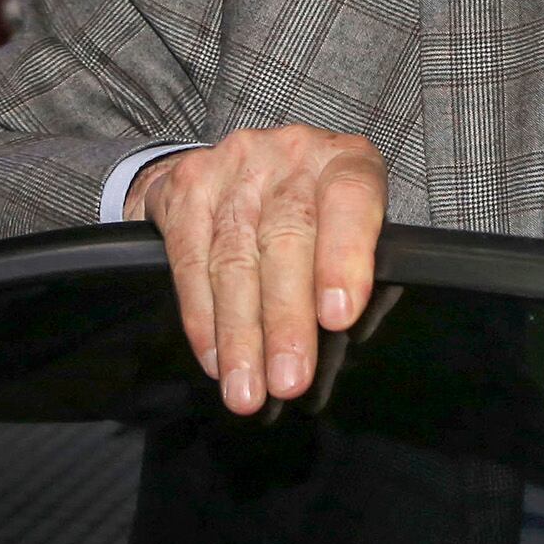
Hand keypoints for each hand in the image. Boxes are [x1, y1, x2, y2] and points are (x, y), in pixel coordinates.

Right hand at [125, 126, 387, 413]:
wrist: (241, 163)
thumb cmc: (313, 206)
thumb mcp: (350, 219)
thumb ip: (357, 262)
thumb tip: (350, 331)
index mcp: (345, 160)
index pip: (351, 200)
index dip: (344, 259)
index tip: (340, 317)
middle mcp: (290, 155)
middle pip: (286, 240)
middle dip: (286, 320)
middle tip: (289, 379)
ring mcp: (234, 168)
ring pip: (234, 260)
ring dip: (241, 335)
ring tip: (248, 388)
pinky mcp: (186, 189)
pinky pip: (190, 263)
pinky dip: (203, 320)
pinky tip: (216, 358)